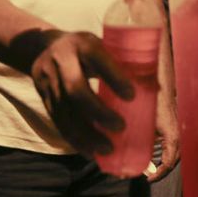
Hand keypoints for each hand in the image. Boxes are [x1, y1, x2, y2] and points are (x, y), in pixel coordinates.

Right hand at [30, 31, 133, 156]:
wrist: (42, 47)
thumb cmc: (84, 49)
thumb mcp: (99, 45)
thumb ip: (121, 63)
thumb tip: (155, 89)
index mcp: (82, 44)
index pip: (97, 59)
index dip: (114, 78)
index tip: (132, 95)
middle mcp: (61, 60)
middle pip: (75, 89)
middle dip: (98, 112)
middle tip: (121, 127)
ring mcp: (48, 79)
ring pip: (64, 111)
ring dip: (86, 134)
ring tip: (108, 148)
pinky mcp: (42, 96)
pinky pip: (57, 121)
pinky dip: (75, 140)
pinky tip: (90, 152)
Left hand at [148, 89, 179, 181]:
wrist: (163, 89)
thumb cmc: (155, 103)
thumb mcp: (146, 124)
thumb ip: (139, 139)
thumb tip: (124, 152)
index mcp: (173, 139)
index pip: (168, 165)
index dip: (158, 175)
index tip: (148, 179)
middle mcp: (178, 139)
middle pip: (171, 164)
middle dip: (159, 172)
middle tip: (146, 177)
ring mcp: (178, 135)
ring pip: (172, 157)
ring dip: (162, 165)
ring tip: (148, 170)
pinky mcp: (175, 131)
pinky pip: (171, 148)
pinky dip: (164, 156)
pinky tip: (153, 157)